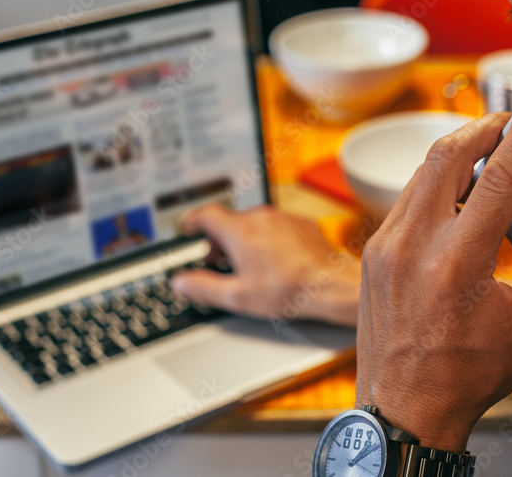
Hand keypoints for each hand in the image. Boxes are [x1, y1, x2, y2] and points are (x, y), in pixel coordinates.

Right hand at [170, 203, 360, 326]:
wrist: (330, 284)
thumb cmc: (288, 290)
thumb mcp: (237, 296)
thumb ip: (204, 287)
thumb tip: (181, 283)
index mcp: (240, 231)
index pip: (205, 214)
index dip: (191, 222)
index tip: (186, 231)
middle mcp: (260, 217)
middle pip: (229, 220)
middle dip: (218, 239)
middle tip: (217, 260)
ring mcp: (282, 217)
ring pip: (253, 222)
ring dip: (244, 238)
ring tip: (247, 264)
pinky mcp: (300, 223)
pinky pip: (275, 225)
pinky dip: (268, 238)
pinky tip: (274, 261)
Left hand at [355, 78, 511, 451]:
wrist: (403, 410)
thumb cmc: (467, 375)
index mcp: (456, 265)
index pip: (497, 179)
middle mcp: (413, 246)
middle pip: (449, 156)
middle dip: (486, 127)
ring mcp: (385, 246)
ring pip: (422, 171)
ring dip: (458, 150)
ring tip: (492, 146)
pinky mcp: (373, 250)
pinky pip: (406, 196)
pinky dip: (435, 180)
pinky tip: (458, 187)